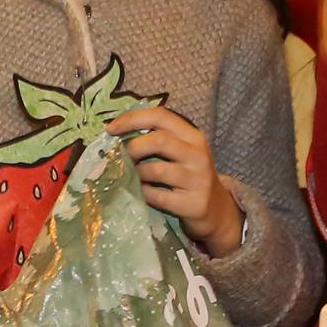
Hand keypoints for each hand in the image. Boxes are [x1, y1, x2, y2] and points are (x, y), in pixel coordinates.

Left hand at [107, 104, 243, 257]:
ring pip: (155, 170)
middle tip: (119, 157)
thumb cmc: (189, 176)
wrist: (216, 210)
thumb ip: (158, 139)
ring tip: (130, 177)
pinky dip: (142, 193)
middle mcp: (198, 155)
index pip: (161, 116)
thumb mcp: (182, 152)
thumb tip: (117, 132)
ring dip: (135, 173)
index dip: (132, 119)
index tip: (111, 129)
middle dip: (132, 147)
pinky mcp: (193, 204)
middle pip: (159, 141)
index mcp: (193, 136)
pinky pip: (157, 196)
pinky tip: (140, 192)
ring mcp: (197, 180)